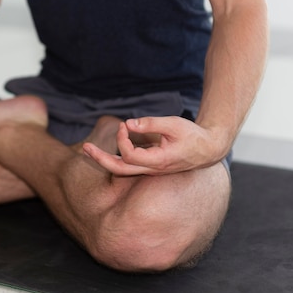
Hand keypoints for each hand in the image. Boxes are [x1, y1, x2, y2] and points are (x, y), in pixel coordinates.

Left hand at [82, 116, 225, 175]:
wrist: (208, 150)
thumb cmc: (192, 135)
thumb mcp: (174, 124)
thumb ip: (151, 123)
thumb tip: (129, 123)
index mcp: (158, 161)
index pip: (130, 155)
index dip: (123, 139)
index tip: (125, 125)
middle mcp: (151, 169)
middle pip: (119, 169)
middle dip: (100, 159)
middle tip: (85, 147)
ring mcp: (149, 170)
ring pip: (121, 170)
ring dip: (103, 159)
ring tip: (87, 149)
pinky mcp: (149, 165)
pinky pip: (127, 165)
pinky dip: (114, 158)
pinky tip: (103, 151)